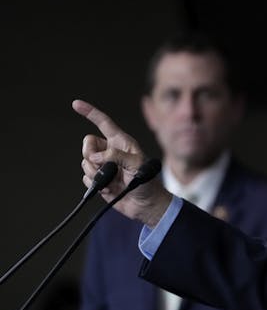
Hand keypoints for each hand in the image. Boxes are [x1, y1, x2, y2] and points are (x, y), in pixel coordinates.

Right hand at [72, 99, 170, 226]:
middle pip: (87, 144)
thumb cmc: (148, 182)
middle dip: (90, 155)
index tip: (75, 104)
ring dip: (95, 173)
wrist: (146, 205)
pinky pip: (85, 178)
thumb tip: (94, 157)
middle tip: (103, 166)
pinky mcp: (99, 180)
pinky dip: (95, 185)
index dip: (90, 112)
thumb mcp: (137, 165)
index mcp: (121, 142)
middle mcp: (110, 151)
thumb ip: (116, 157)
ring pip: (85, 162)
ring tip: (112, 181)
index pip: (103, 123)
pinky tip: (109, 189)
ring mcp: (104, 166)